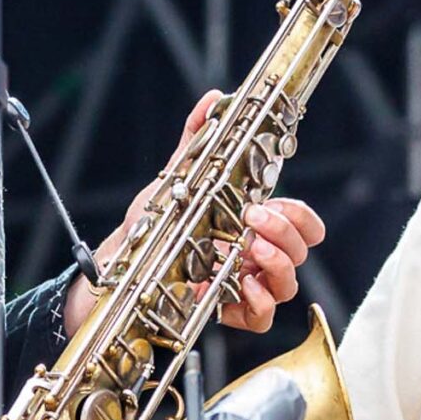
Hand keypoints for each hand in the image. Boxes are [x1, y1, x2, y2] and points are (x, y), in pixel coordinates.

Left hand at [63, 90, 328, 336]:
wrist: (118, 261)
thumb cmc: (152, 225)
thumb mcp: (174, 179)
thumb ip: (196, 139)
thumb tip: (212, 101)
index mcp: (253, 226)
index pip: (302, 225)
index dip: (300, 217)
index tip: (274, 202)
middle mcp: (254, 256)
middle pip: (300, 252)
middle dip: (286, 233)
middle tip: (253, 219)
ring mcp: (244, 284)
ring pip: (288, 286)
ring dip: (278, 265)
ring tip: (250, 249)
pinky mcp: (228, 311)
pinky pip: (262, 318)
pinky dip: (259, 303)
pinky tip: (241, 285)